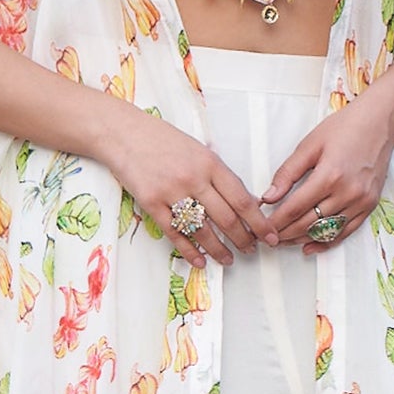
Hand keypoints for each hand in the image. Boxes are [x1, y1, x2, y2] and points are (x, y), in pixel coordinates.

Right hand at [108, 109, 268, 267]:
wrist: (124, 133)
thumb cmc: (163, 140)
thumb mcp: (198, 149)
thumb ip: (218, 174)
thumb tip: (244, 201)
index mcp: (210, 163)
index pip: (242, 199)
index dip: (259, 222)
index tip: (269, 235)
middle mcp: (193, 178)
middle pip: (226, 218)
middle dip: (243, 239)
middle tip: (252, 250)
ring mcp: (171, 192)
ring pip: (202, 230)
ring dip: (219, 249)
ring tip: (229, 259)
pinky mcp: (151, 203)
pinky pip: (175, 233)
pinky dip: (189, 250)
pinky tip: (200, 260)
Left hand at [263, 97, 393, 251]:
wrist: (380, 122)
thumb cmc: (345, 127)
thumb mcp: (309, 145)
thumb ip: (287, 173)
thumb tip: (268, 197)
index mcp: (329, 175)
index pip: (294, 208)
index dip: (275, 221)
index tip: (262, 227)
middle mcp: (347, 192)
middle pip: (309, 223)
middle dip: (285, 234)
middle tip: (268, 238)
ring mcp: (361, 201)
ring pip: (326, 232)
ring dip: (302, 239)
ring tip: (284, 241)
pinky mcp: (370, 205)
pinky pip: (346, 232)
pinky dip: (327, 242)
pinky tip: (310, 246)